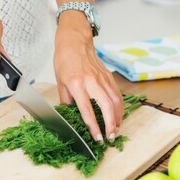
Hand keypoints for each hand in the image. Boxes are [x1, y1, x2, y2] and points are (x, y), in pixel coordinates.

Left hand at [54, 13, 122, 141]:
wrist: (75, 41)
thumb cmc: (65, 60)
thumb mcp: (60, 82)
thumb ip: (66, 100)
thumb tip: (69, 116)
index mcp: (77, 85)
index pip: (87, 110)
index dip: (93, 126)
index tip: (97, 138)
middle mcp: (92, 82)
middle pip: (106, 107)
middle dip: (110, 124)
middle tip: (110, 137)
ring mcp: (102, 78)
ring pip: (115, 101)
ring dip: (117, 117)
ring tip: (116, 130)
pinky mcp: (108, 76)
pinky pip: (117, 94)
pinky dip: (120, 107)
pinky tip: (118, 116)